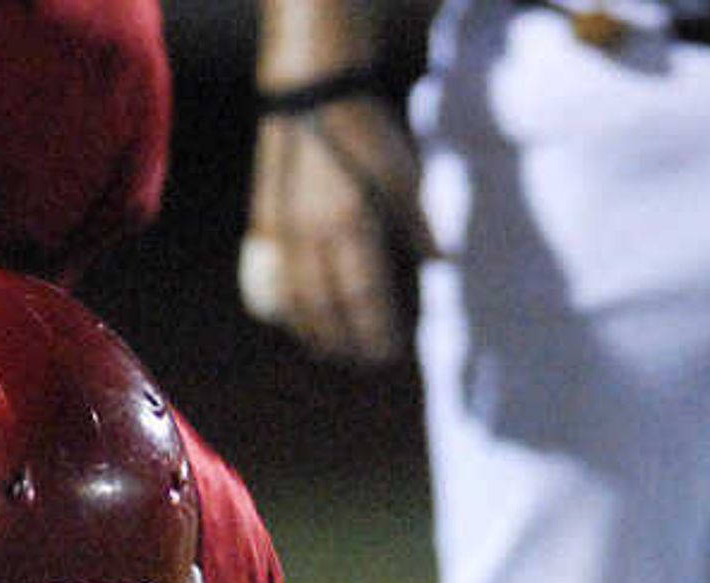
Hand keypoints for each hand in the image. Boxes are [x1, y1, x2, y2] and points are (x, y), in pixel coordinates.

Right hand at [241, 86, 430, 366]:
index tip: (388, 352)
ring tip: (330, 353)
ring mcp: (283, 231)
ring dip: (312, 332)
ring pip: (293, 299)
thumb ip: (420, 223)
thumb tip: (444, 264)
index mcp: (349, 224)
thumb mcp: (402, 172)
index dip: (374, 331)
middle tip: (364, 363)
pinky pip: (272, 280)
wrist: (309, 93)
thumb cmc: (364, 129)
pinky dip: (285, 308)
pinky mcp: (266, 223)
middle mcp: (311, 235)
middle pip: (325, 307)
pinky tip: (295, 321)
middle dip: (345, 342)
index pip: (362, 297)